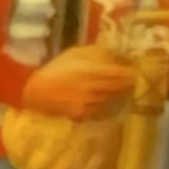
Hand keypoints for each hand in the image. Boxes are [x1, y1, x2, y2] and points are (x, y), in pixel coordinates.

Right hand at [21, 45, 136, 119]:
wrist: (34, 90)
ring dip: (117, 95)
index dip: (131, 72)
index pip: (122, 74)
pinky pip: (101, 111)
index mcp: (92, 71)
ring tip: (118, 90)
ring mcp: (88, 104)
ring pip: (112, 100)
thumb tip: (119, 55)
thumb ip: (98, 54)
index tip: (135, 70)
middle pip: (121, 88)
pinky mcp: (82, 115)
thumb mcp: (76, 54)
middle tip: (131, 81)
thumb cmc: (56, 69)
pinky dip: (105, 106)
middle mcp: (93, 89)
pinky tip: (102, 101)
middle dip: (127, 84)